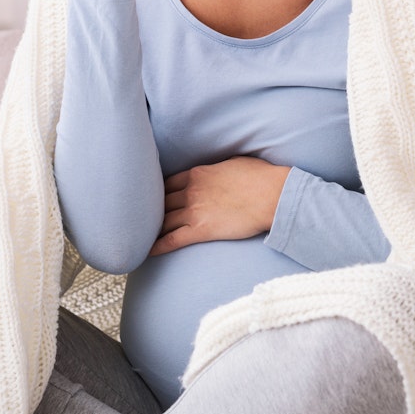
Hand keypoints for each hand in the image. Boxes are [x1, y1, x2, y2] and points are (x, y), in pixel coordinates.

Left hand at [150, 157, 291, 255]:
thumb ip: (218, 168)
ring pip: (163, 221)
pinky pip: (172, 239)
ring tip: (141, 237)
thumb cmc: (261, 177)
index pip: (167, 183)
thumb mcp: (234, 162)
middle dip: (151, 211)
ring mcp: (194, 211)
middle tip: (142, 220)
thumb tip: (219, 170)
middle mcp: (190, 191)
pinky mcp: (201, 231)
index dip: (159, 192)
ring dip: (152, 229)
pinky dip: (158, 246)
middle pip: (161, 202)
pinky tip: (147, 251)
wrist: (273, 196)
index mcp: (197, 173)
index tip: (154, 200)